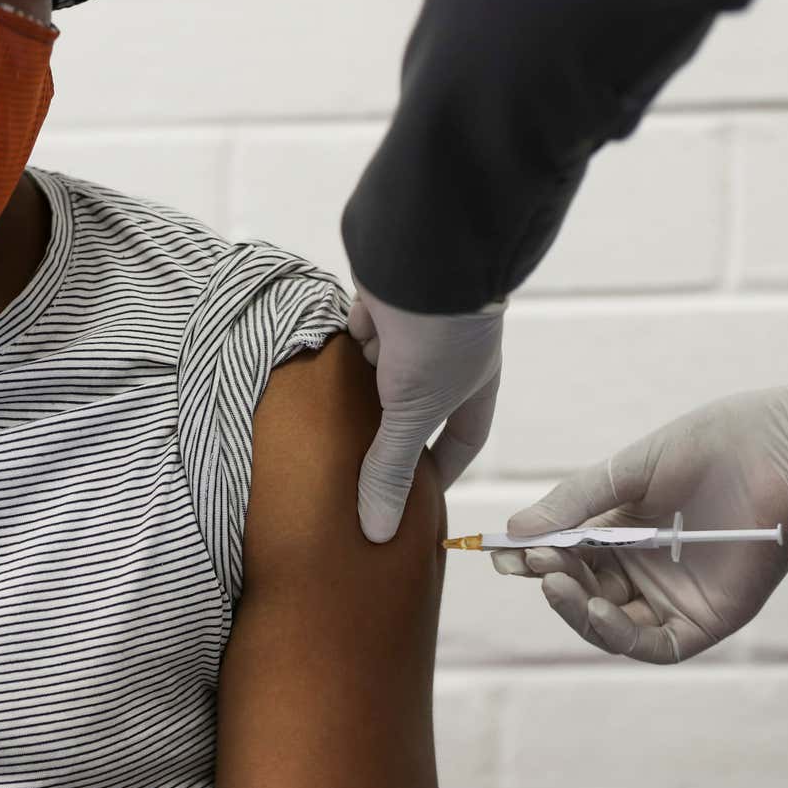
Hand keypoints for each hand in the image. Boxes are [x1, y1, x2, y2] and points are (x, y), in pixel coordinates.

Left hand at [349, 279, 503, 542]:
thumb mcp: (413, 412)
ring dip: (358, 392)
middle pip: (414, 407)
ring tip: (324, 435)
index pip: (462, 439)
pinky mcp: (377, 301)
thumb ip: (391, 468)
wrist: (421, 253)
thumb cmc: (440, 337)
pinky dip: (341, 351)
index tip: (419, 502)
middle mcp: (446, 358)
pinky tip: (314, 376)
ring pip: (380, 371)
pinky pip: (355, 334)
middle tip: (357, 474)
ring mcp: (411, 328)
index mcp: (473, 385)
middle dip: (389, 435)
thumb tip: (377, 534)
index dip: (443, 470)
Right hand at [493, 375, 787, 662]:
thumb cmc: (715, 444)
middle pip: (584, 593)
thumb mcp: (630, 470)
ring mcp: (675, 596)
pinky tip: (595, 609)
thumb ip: (576, 502)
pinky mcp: (708, 619)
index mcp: (624, 530)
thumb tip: (515, 533)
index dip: (534, 557)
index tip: (503, 553)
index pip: (567, 556)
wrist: (787, 445)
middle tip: (534, 560)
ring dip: (577, 609)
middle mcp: (646, 569)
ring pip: (612, 625)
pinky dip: (619, 634)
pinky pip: (655, 644)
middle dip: (552, 579)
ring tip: (555, 579)